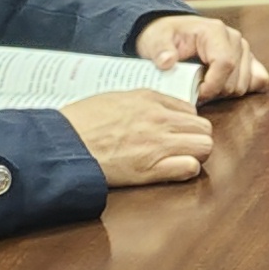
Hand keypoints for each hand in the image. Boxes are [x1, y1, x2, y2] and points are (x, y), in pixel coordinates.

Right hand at [64, 86, 213, 184]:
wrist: (64, 143)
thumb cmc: (83, 122)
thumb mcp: (116, 98)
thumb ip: (143, 102)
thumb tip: (160, 109)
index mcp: (149, 99)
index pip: (191, 110)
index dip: (187, 124)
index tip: (179, 132)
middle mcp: (158, 119)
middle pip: (204, 128)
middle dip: (197, 139)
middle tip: (183, 148)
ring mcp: (157, 144)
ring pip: (204, 146)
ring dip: (196, 154)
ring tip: (179, 159)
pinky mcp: (150, 169)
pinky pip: (190, 168)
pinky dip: (187, 170)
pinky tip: (173, 171)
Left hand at [135, 11, 265, 100]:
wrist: (173, 33)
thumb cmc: (166, 36)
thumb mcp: (156, 40)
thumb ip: (161, 50)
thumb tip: (167, 61)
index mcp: (215, 32)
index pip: (225, 64)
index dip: (211, 85)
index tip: (195, 93)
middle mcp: (235, 39)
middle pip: (236, 80)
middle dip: (215, 92)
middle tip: (195, 91)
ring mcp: (244, 50)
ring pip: (244, 85)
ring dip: (223, 93)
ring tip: (204, 87)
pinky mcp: (249, 61)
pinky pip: (258, 81)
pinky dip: (241, 89)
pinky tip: (221, 86)